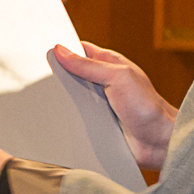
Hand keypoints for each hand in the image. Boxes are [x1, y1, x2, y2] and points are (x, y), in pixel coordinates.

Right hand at [50, 42, 174, 173]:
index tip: (42, 52)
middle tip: (34, 78)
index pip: (79, 51)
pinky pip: (74, 119)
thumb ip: (89, 65)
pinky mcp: (95, 124)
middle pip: (71, 75)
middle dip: (56, 77)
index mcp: (109, 65)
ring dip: (59, 101)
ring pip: (70, 98)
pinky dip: (66, 120)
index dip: (62, 49)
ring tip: (38, 101)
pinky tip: (53, 121)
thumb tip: (61, 50)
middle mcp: (102, 83)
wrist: (158, 143)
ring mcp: (97, 104)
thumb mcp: (118, 77)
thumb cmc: (148, 107)